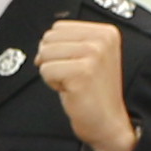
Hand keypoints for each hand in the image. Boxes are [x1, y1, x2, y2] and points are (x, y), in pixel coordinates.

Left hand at [34, 15, 136, 150]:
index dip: (57, 49)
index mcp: (106, 32)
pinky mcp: (82, 73)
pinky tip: (71, 91)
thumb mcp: (88, 57)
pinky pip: (45, 70)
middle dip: (53, 60)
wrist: (108, 123)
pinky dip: (53, 84)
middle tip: (73, 76)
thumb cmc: (93, 92)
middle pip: (49, 38)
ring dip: (53, 72)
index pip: (58, 28)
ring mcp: (93, 55)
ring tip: (73, 83)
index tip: (76, 66)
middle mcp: (102, 40)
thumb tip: (42, 41)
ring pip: (45, 53)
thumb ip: (69, 41)